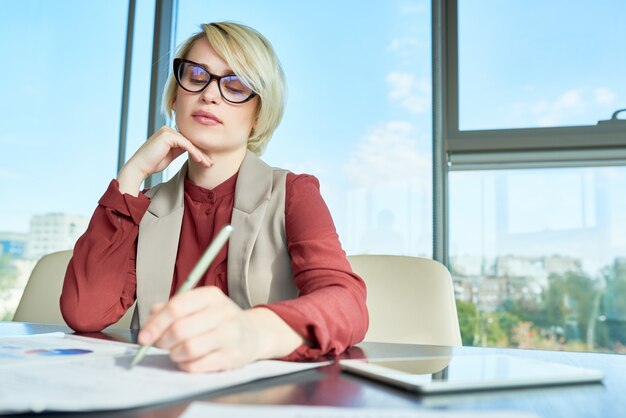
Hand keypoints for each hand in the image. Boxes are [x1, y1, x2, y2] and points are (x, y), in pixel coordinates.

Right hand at [118, 126, 212, 195]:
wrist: (140, 167)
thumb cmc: (153, 163)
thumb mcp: (170, 155)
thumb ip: (180, 149)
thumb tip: (193, 149)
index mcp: (168, 133)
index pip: (187, 141)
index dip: (198, 151)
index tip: (207, 161)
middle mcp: (168, 129)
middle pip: (190, 141)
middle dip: (201, 153)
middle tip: (210, 163)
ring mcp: (167, 131)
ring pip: (190, 143)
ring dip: (200, 154)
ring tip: (208, 164)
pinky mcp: (168, 136)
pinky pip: (186, 145)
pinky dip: (194, 153)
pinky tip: (200, 161)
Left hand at [138, 287, 264, 372]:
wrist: (252, 334)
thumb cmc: (217, 320)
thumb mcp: (197, 306)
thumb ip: (170, 309)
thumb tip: (149, 323)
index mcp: (211, 295)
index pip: (177, 307)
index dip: (156, 323)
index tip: (144, 336)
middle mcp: (224, 312)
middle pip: (181, 328)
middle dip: (163, 340)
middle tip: (160, 344)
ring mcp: (231, 335)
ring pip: (189, 348)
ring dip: (175, 354)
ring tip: (176, 352)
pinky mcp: (233, 356)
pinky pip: (198, 365)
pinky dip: (185, 365)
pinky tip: (188, 360)